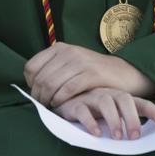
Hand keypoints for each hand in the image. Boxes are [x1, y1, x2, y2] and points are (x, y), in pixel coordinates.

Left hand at [24, 42, 154, 106]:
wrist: (124, 73)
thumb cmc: (93, 73)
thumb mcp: (71, 64)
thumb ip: (54, 68)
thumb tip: (31, 82)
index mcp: (59, 48)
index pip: (31, 67)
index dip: (30, 83)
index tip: (36, 93)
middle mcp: (67, 52)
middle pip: (40, 78)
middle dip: (38, 95)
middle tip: (42, 105)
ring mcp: (80, 61)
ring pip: (51, 83)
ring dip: (47, 99)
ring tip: (50, 107)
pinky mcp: (91, 73)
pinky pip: (68, 89)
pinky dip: (60, 99)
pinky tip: (60, 105)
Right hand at [55, 87, 154, 139]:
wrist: (61, 103)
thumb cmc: (92, 112)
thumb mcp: (111, 116)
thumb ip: (126, 123)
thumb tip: (149, 139)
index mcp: (120, 98)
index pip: (141, 103)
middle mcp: (107, 95)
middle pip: (124, 99)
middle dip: (132, 118)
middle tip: (134, 136)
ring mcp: (90, 97)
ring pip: (105, 102)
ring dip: (113, 120)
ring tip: (117, 137)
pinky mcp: (74, 104)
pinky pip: (83, 110)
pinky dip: (90, 122)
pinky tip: (95, 134)